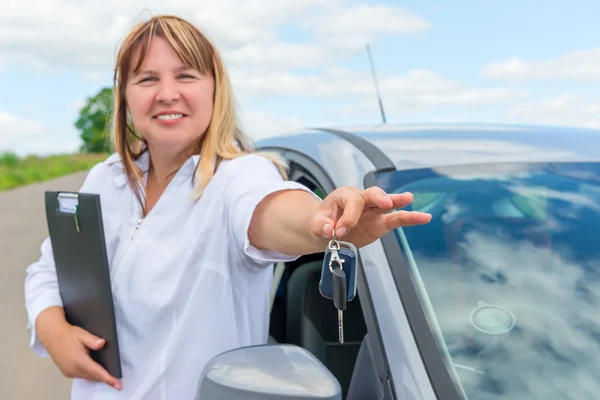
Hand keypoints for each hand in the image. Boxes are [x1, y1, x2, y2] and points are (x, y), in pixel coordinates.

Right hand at [43, 323, 121, 389]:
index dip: (108, 379)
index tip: (118, 384)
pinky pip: (81, 376)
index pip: (97, 372)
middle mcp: (73, 368)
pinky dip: (89, 374)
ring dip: (97, 376)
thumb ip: (93, 340)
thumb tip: (102, 344)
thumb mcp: (82, 334)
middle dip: (105, 378)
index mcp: (79, 360)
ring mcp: (69, 371)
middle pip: (94, 376)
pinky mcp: (67, 372)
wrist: (52, 336)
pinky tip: (95, 370)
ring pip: (88, 377)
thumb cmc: (67, 334)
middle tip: (116, 380)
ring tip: (108, 375)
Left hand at [309, 186, 431, 247]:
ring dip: (397, 201)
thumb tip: (330, 229)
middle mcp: (362, 199)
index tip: (338, 232)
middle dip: (379, 198)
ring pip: (387, 203)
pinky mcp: (381, 223)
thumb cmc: (323, 222)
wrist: (327, 230)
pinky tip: (424, 218)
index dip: (348, 217)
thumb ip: (321, 226)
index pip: (351, 202)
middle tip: (384, 204)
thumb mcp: (316, 224)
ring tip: (409, 198)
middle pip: (372, 194)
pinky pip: (397, 220)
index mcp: (345, 195)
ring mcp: (373, 210)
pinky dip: (410, 218)